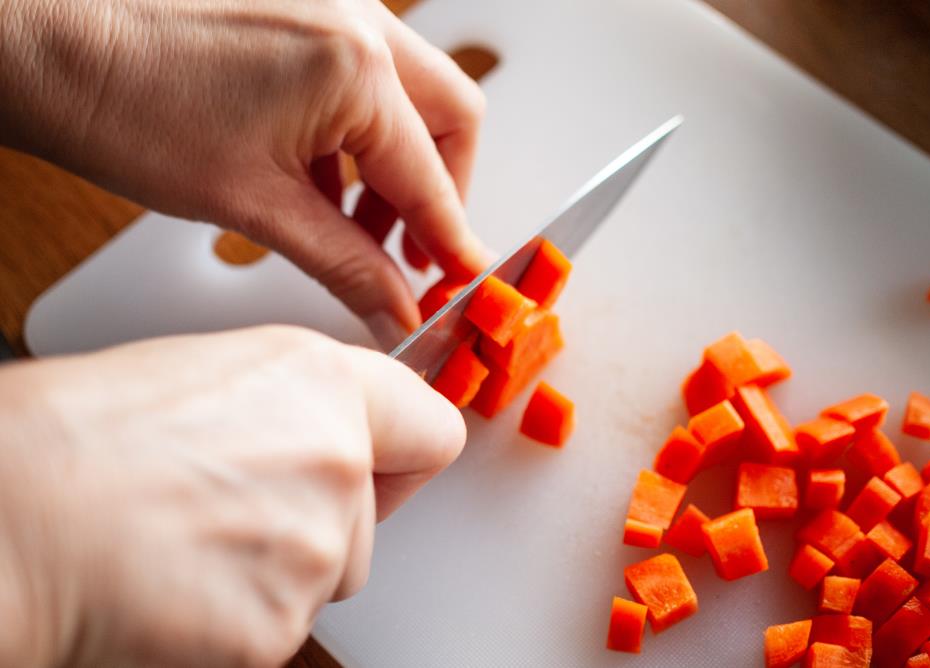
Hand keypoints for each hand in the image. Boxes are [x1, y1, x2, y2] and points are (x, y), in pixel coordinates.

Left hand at [0, 0, 489, 342]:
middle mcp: (358, 23)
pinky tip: (322, 183)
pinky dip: (357, 137)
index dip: (451, 240)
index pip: (432, 175)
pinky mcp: (302, 10)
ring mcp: (332, 7)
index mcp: (356, 69)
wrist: (43, 42)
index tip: (460, 282)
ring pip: (407, 97)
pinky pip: (363, 78)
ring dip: (396, 166)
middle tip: (415, 253)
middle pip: (448, 118)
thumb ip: (343, 263)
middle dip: (440, 191)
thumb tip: (393, 307)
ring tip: (356, 228)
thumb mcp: (253, 206)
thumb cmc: (123, 103)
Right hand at [0, 326, 464, 666]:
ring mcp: (313, 552)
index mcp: (322, 384)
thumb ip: (298, 403)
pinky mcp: (275, 629)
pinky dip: (240, 617)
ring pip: (328, 576)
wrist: (8, 519)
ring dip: (279, 571)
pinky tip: (180, 586)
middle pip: (371, 518)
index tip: (387, 463)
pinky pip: (281, 626)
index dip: (405, 451)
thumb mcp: (212, 374)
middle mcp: (337, 463)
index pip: (433, 430)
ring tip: (191, 543)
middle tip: (234, 507)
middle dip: (322, 520)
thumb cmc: (77, 437)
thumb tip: (333, 432)